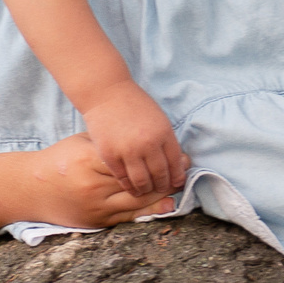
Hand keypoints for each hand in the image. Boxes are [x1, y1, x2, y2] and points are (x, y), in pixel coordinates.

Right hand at [24, 134, 178, 227]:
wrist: (32, 190)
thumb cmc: (60, 160)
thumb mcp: (82, 142)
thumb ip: (110, 144)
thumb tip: (143, 142)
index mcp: (89, 159)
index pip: (131, 158)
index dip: (157, 156)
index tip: (175, 152)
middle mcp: (93, 185)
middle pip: (138, 182)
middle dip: (164, 176)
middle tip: (185, 169)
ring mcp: (95, 206)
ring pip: (136, 202)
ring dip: (161, 195)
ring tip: (179, 186)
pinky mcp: (96, 221)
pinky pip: (128, 217)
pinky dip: (149, 211)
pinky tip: (166, 205)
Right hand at [81, 83, 189, 198]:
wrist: (106, 92)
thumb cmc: (134, 103)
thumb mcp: (159, 118)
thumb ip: (166, 139)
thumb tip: (175, 164)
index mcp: (163, 132)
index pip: (175, 163)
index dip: (177, 176)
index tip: (177, 183)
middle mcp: (148, 144)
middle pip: (160, 175)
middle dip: (163, 186)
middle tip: (161, 189)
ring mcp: (128, 150)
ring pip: (142, 181)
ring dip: (146, 189)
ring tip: (146, 190)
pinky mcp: (110, 155)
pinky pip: (122, 178)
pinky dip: (128, 185)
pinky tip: (131, 187)